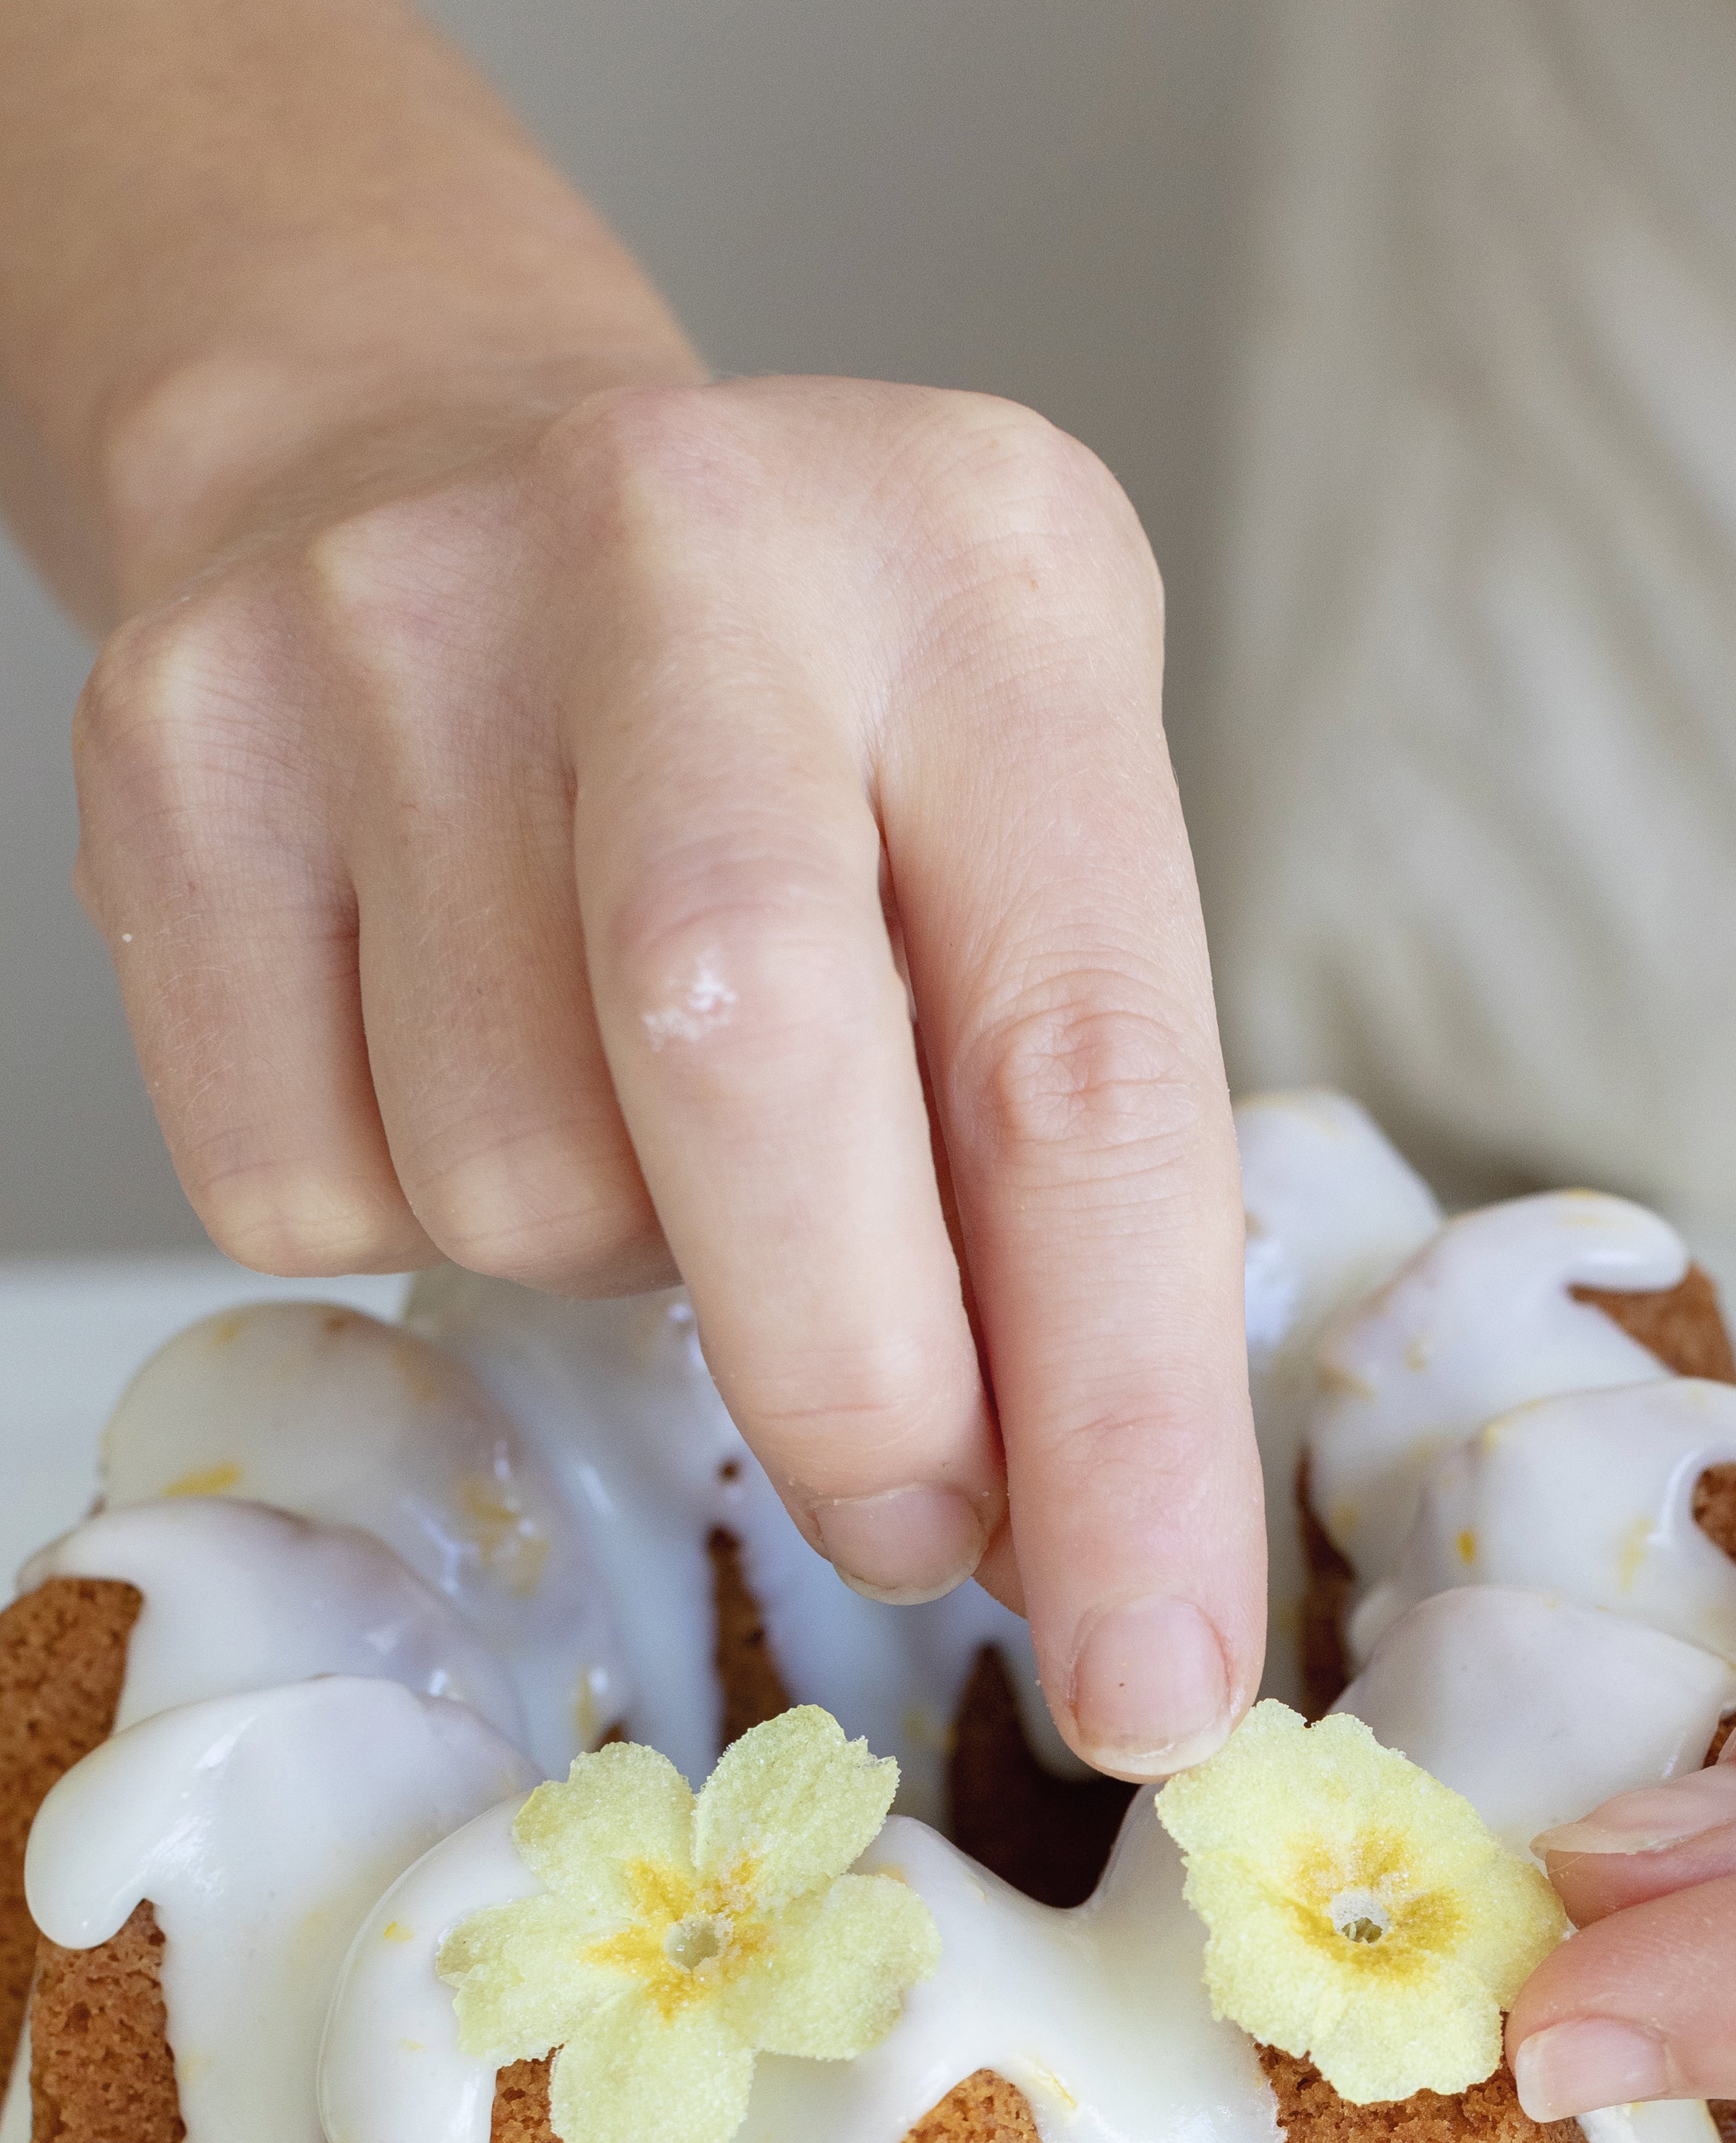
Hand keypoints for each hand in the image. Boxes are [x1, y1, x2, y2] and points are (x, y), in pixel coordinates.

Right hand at [70, 374, 1258, 1772]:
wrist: (423, 466)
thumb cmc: (801, 750)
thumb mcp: (1019, 873)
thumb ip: (1069, 1196)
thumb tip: (1089, 1576)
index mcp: (984, 579)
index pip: (1084, 1074)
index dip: (1124, 1426)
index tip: (1152, 1676)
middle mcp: (691, 549)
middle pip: (757, 1088)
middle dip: (853, 1392)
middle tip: (914, 1522)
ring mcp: (394, 625)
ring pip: (519, 1182)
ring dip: (621, 1265)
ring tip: (643, 1116)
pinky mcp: (176, 750)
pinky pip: (306, 1192)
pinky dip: (411, 1219)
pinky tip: (458, 1050)